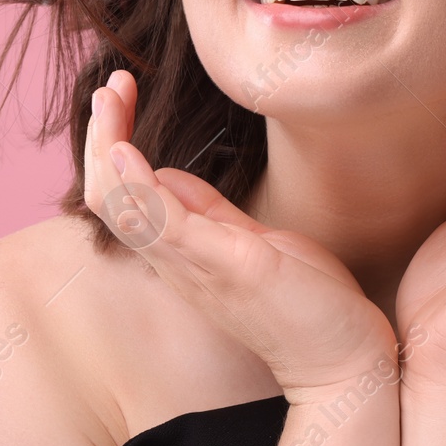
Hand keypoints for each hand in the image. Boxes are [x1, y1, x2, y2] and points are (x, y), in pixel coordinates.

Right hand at [84, 70, 397, 403]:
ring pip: (122, 206)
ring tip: (109, 97)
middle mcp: (176, 262)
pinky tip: (127, 151)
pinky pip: (164, 226)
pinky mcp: (228, 267)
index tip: (119, 93)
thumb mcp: (249, 242)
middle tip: (108, 85)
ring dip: (109, 147)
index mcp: (180, 253)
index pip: (121, 195)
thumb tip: (166, 172)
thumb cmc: (305, 303)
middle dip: (100, 135)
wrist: (345, 360)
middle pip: (108, 196)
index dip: (110, 142)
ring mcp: (196, 267)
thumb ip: (207, 211)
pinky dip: (137, 186)